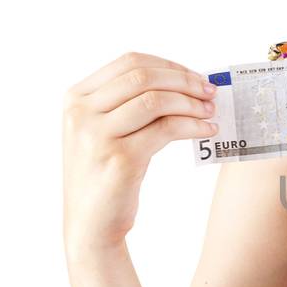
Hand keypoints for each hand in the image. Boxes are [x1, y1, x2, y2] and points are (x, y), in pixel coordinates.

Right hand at [63, 52, 218, 255]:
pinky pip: (166, 129)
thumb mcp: (103, 131)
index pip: (129, 62)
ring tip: (211, 111)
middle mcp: (81, 113)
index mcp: (75, 98)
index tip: (195, 76)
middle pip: (143, 77)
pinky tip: (207, 129)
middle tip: (210, 91)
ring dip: (191, 103)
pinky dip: (192, 125)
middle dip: (184, 80)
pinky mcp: (120, 159)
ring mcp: (98, 135)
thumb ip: (127, 103)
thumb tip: (183, 81)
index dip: (168, 65)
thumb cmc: (104, 175)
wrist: (90, 224)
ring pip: (156, 100)